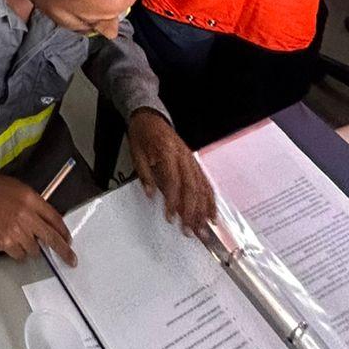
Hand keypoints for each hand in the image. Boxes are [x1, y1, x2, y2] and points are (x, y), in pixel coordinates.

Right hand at [0, 171, 75, 265]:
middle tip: (70, 259)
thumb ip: (38, 205)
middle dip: (63, 252)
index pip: (55, 220)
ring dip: (32, 247)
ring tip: (22, 236)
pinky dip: (18, 250)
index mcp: (31, 201)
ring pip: (34, 251)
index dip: (65, 233)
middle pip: (50, 239)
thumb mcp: (23, 189)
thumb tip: (51, 223)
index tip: (69, 241)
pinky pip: (18, 255)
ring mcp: (14, 232)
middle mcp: (25, 217)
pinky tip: (11, 238)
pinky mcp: (3, 242)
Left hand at [127, 109, 214, 235]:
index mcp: (168, 153)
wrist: (150, 118)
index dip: (173, 202)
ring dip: (203, 210)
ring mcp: (192, 160)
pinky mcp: (195, 163)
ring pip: (202, 187)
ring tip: (203, 228)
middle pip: (192, 188)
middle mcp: (183, 157)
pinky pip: (206, 182)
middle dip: (192, 212)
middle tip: (189, 230)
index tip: (171, 218)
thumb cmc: (142, 135)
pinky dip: (210, 200)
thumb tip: (151, 195)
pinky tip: (211, 214)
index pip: (173, 182)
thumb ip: (145, 176)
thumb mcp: (136, 154)